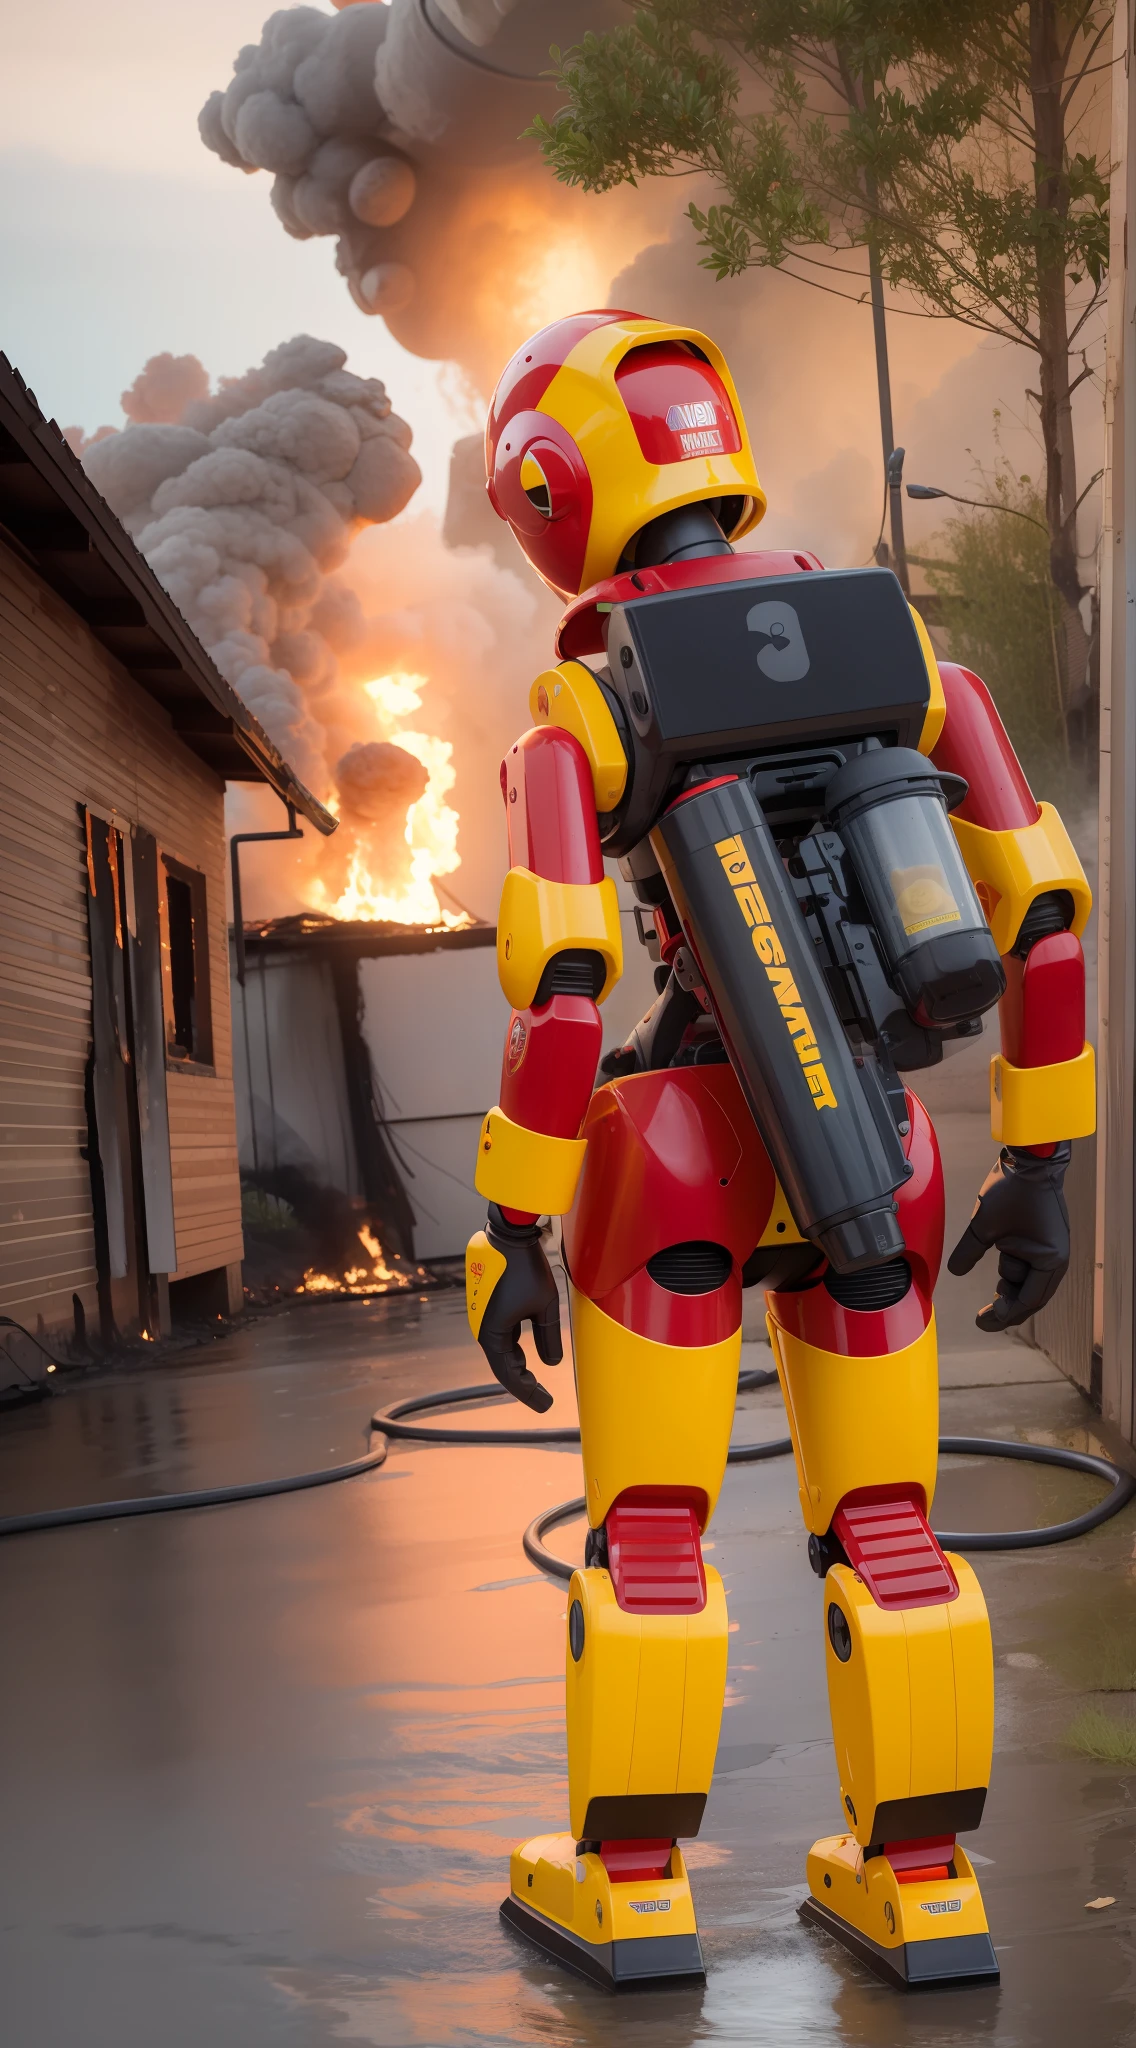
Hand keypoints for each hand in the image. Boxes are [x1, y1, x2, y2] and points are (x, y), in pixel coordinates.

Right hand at [465, 1204, 561, 1411]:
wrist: (509, 1236)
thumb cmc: (527, 1269)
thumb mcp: (545, 1305)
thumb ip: (548, 1337)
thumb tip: (552, 1364)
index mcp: (493, 1333)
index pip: (508, 1374)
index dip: (527, 1392)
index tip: (546, 1404)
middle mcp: (482, 1328)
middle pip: (503, 1366)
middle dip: (523, 1383)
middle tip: (545, 1398)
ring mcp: (483, 1318)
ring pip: (501, 1351)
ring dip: (518, 1367)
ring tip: (537, 1381)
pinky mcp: (488, 1308)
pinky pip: (501, 1336)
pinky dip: (514, 1350)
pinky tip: (528, 1355)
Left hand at [947, 1144, 1070, 1332]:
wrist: (1030, 1160)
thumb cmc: (1011, 1190)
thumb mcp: (983, 1225)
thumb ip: (968, 1253)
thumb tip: (955, 1273)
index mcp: (1048, 1260)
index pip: (1028, 1300)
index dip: (1004, 1313)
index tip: (983, 1320)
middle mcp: (1055, 1259)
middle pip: (1032, 1297)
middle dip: (1008, 1308)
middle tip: (982, 1320)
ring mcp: (1051, 1250)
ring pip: (1029, 1282)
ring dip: (1009, 1288)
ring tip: (990, 1295)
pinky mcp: (1043, 1240)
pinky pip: (1029, 1266)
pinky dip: (1014, 1272)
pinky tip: (1000, 1274)